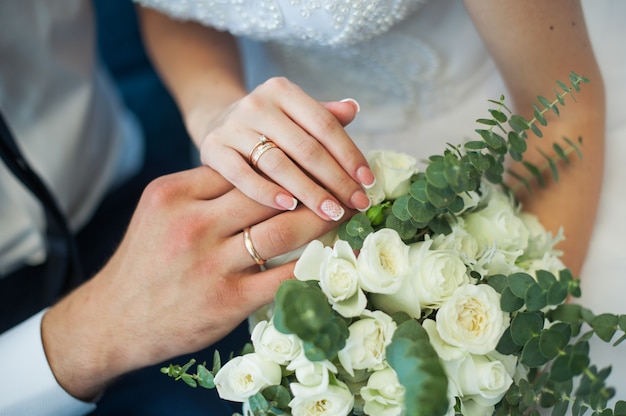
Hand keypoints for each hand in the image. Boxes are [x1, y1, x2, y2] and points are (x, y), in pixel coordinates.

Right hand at [41, 166, 350, 400]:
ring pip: (283, 229)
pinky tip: (340, 254)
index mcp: (176, 193)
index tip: (317, 153)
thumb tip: (260, 166)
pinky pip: (284, 276)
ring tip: (349, 208)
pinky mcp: (229, 300)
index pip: (244, 165)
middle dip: (315, 182)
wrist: (114, 318)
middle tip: (348, 178)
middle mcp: (194, 224)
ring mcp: (212, 264)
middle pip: (270, 191)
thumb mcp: (162, 209)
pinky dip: (317, 263)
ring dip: (324, 217)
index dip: (287, 159)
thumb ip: (205, 186)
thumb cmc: (146, 259)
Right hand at [195, 77, 374, 220]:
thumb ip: (324, 115)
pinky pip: (243, 176)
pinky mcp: (212, 149)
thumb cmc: (269, 124)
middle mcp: (257, 104)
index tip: (367, 182)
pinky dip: (268, 193)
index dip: (349, 154)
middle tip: (356, 204)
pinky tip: (291, 207)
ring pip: (278, 164)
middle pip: (306, 147)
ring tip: (331, 212)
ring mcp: (232, 127)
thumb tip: (354, 108)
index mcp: (283, 91)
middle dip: (336, 179)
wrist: (215, 121)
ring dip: (309, 191)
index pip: (324, 125)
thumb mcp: (295, 113)